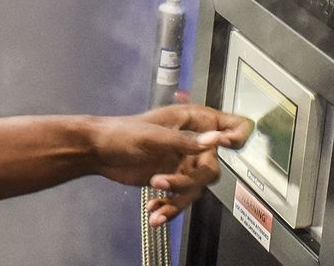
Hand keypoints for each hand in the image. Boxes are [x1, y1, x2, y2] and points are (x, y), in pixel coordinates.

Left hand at [90, 104, 251, 225]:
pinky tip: (154, 212)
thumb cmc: (123, 133)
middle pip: (211, 168)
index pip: (230, 125)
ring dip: (177, 199)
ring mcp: (184, 163)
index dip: (235, 137)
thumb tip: (215, 139)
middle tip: (161, 182)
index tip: (229, 148)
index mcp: (194, 121)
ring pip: (196, 188)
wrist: (98, 152)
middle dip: (188, 181)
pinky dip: (169, 208)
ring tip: (155, 207)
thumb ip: (185, 141)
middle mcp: (194, 143)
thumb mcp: (154, 136)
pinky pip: (181, 198)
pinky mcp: (173, 180)